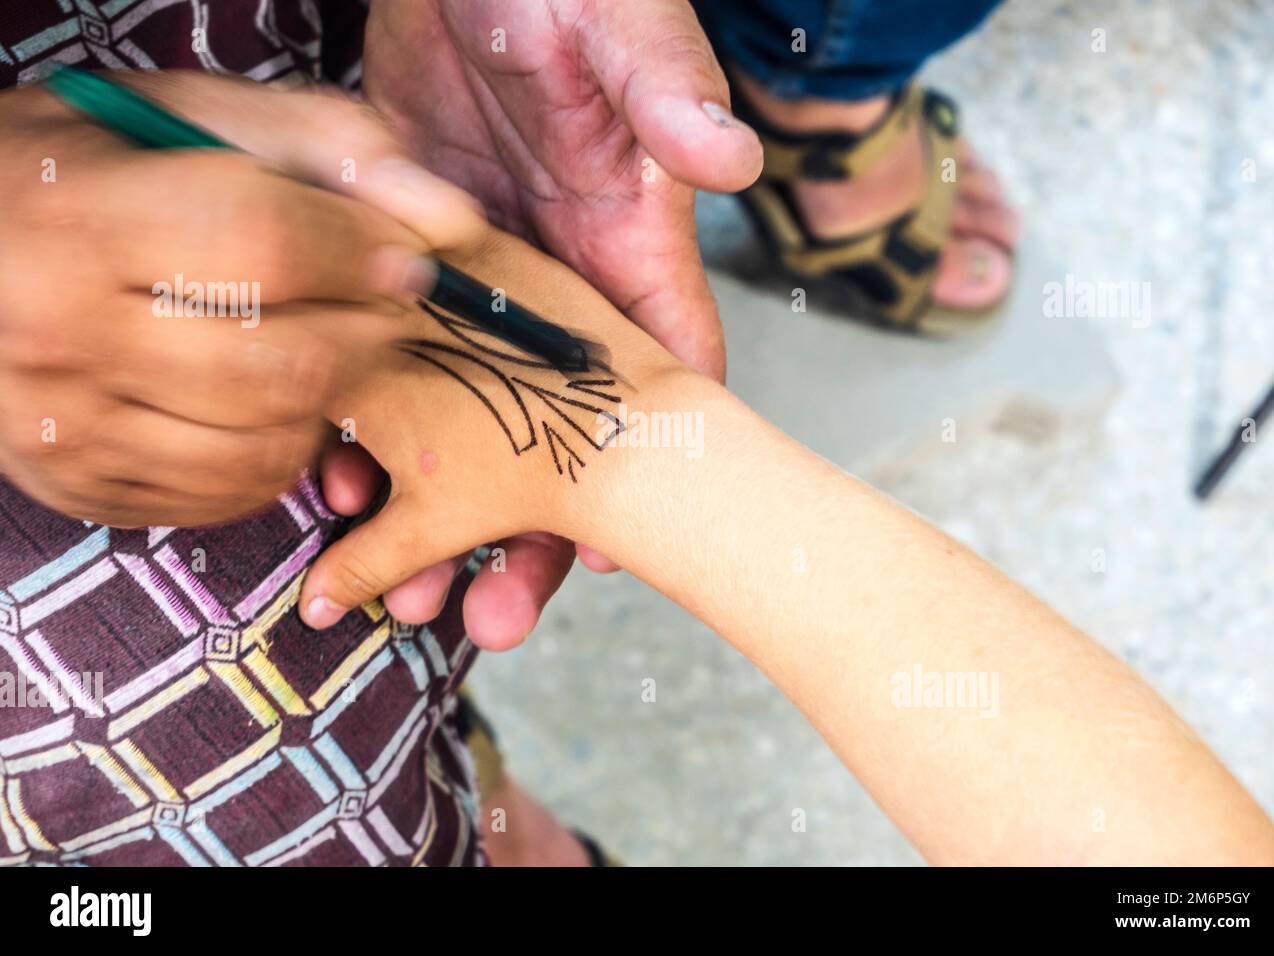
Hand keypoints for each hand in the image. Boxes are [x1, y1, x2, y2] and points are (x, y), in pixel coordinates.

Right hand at [0, 74, 482, 526]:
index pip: (267, 247)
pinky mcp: (83, 488)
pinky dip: (279, 455)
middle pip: (283, 363)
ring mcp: (69, 428)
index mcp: (82, 221)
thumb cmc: (76, 173)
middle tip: (378, 305)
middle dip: (367, 334)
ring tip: (321, 347)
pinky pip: (228, 495)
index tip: (401, 252)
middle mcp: (63, 335)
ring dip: (328, 400)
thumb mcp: (182, 116)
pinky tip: (267, 402)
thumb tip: (443, 212)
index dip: (362, 252)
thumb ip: (320, 142)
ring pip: (266, 446)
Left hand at [337, 0, 761, 642]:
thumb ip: (668, 92)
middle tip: (497, 617)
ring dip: (444, 508)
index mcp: (623, 238)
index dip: (648, 467)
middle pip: (560, 431)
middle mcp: (555, 277)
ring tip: (410, 593)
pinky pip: (392, 364)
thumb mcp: (618, 29)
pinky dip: (369, 426)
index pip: (661, 364)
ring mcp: (475, 277)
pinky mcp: (404, 258)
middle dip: (537, 531)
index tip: (617, 555)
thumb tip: (728, 157)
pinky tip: (336, 485)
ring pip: (471, 419)